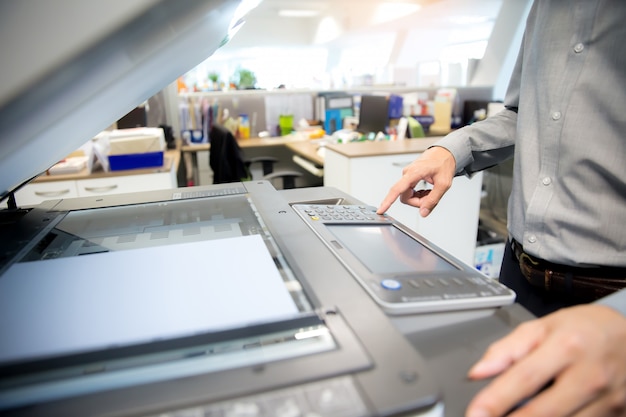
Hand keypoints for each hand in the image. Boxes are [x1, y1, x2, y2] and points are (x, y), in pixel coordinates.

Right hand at [376, 146, 455, 216]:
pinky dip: (419, 194)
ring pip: (408, 195)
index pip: (397, 190)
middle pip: (405, 197)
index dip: (388, 202)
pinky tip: (427, 190)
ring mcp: (407, 176)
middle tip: (431, 197)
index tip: (381, 210)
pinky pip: (410, 191)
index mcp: (413, 173)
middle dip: (418, 202)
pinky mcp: (409, 178)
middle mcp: (407, 174)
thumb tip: (423, 213)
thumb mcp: (443, 184)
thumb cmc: (444, 164)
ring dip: (419, 198)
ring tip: (430, 191)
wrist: (444, 153)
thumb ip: (433, 200)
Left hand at [466, 304, 625, 416]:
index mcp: (567, 347)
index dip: (496, 399)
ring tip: (511, 416)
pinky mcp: (616, 415)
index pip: (524, 378)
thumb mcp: (543, 327)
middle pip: (544, 412)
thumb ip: (507, 349)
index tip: (475, 413)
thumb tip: (479, 371)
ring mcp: (607, 400)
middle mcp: (589, 376)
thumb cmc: (584, 329)